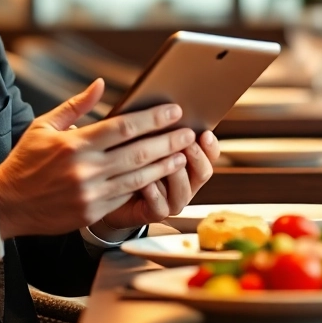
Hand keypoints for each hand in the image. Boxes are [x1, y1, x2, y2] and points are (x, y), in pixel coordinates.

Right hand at [0, 79, 195, 238]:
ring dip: (165, 164)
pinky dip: (147, 185)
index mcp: (75, 144)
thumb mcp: (44, 126)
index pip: (123, 127)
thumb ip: (76, 106)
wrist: (6, 203)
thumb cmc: (25, 161)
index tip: (173, 110)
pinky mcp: (92, 212)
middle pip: (138, 151)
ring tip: (183, 154)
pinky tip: (162, 176)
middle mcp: (86, 169)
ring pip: (138, 176)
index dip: (152, 118)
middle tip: (189, 131)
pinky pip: (126, 195)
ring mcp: (91, 193)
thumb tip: (100, 84)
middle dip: (168, 141)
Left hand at [100, 130, 218, 229]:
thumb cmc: (128, 158)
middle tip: (186, 142)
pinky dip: (155, 194)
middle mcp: (186, 183)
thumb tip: (165, 109)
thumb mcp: (144, 139)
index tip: (205, 133)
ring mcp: (172, 201)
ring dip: (175, 173)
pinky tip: (147, 182)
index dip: (211, 146)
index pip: (210, 155)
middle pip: (203, 172)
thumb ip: (158, 128)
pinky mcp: (154, 213)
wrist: (110, 191)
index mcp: (189, 163)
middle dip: (196, 156)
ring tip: (165, 159)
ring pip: (183, 190)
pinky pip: (160, 207)